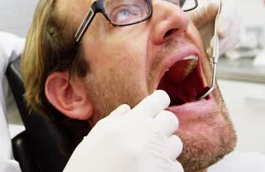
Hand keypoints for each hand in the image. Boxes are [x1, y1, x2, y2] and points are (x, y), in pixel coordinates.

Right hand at [64, 90, 182, 171]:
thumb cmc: (88, 165)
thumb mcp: (97, 136)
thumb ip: (115, 119)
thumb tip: (128, 109)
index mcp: (132, 122)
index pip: (159, 99)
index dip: (159, 101)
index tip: (156, 107)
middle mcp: (150, 136)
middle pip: (171, 120)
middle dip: (162, 125)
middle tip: (149, 135)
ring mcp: (160, 156)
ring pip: (175, 144)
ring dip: (163, 148)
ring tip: (145, 157)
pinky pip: (175, 166)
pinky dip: (164, 169)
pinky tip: (147, 171)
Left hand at [189, 0, 240, 55]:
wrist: (182, 26)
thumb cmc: (185, 16)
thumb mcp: (190, 13)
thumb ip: (202, 11)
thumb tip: (215, 4)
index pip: (230, 2)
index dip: (227, 17)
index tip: (220, 32)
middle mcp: (229, 5)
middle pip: (235, 19)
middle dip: (225, 35)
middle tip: (214, 46)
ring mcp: (232, 19)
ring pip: (235, 32)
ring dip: (224, 44)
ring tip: (211, 52)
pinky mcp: (231, 32)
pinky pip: (232, 41)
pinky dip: (223, 48)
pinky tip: (213, 53)